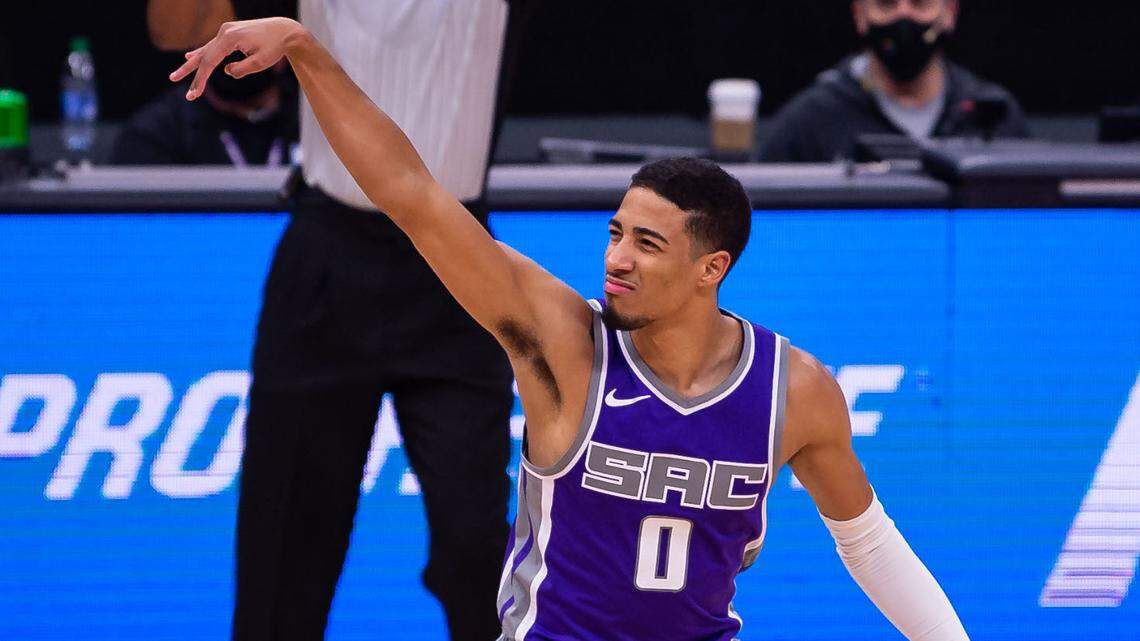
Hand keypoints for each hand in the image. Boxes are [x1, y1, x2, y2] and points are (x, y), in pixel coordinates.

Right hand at [169, 17, 303, 100]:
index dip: (200, 79)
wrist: (284, 30)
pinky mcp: (230, 33)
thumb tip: (227, 71)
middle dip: (190, 72)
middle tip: (173, 80)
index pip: (209, 62)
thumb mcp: (260, 62)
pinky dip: (202, 53)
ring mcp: (226, 31)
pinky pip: (212, 45)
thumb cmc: (274, 47)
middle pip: (203, 56)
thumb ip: (241, 69)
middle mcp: (224, 32)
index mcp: (229, 38)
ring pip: (205, 50)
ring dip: (192, 63)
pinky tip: (189, 56)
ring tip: (176, 75)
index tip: (194, 94)